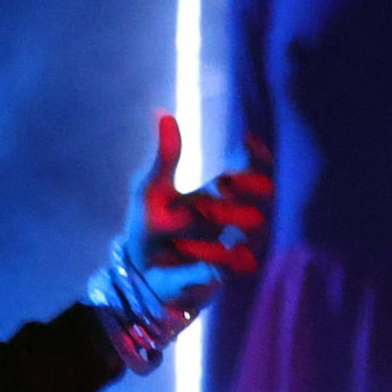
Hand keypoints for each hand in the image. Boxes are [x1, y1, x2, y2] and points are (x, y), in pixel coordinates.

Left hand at [109, 114, 272, 325]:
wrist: (138, 274)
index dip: (253, 159)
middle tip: (234, 196)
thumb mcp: (150, 190)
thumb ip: (163, 158)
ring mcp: (226, 250)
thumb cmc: (148, 228)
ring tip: (207, 235)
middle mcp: (226, 222)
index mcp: (213, 197)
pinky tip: (219, 267)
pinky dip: (217, 268)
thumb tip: (163, 112)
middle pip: (250, 205)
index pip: (244, 173)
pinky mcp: (213, 279)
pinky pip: (221, 273)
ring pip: (242, 240)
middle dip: (239, 202)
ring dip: (225, 235)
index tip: (249, 144)